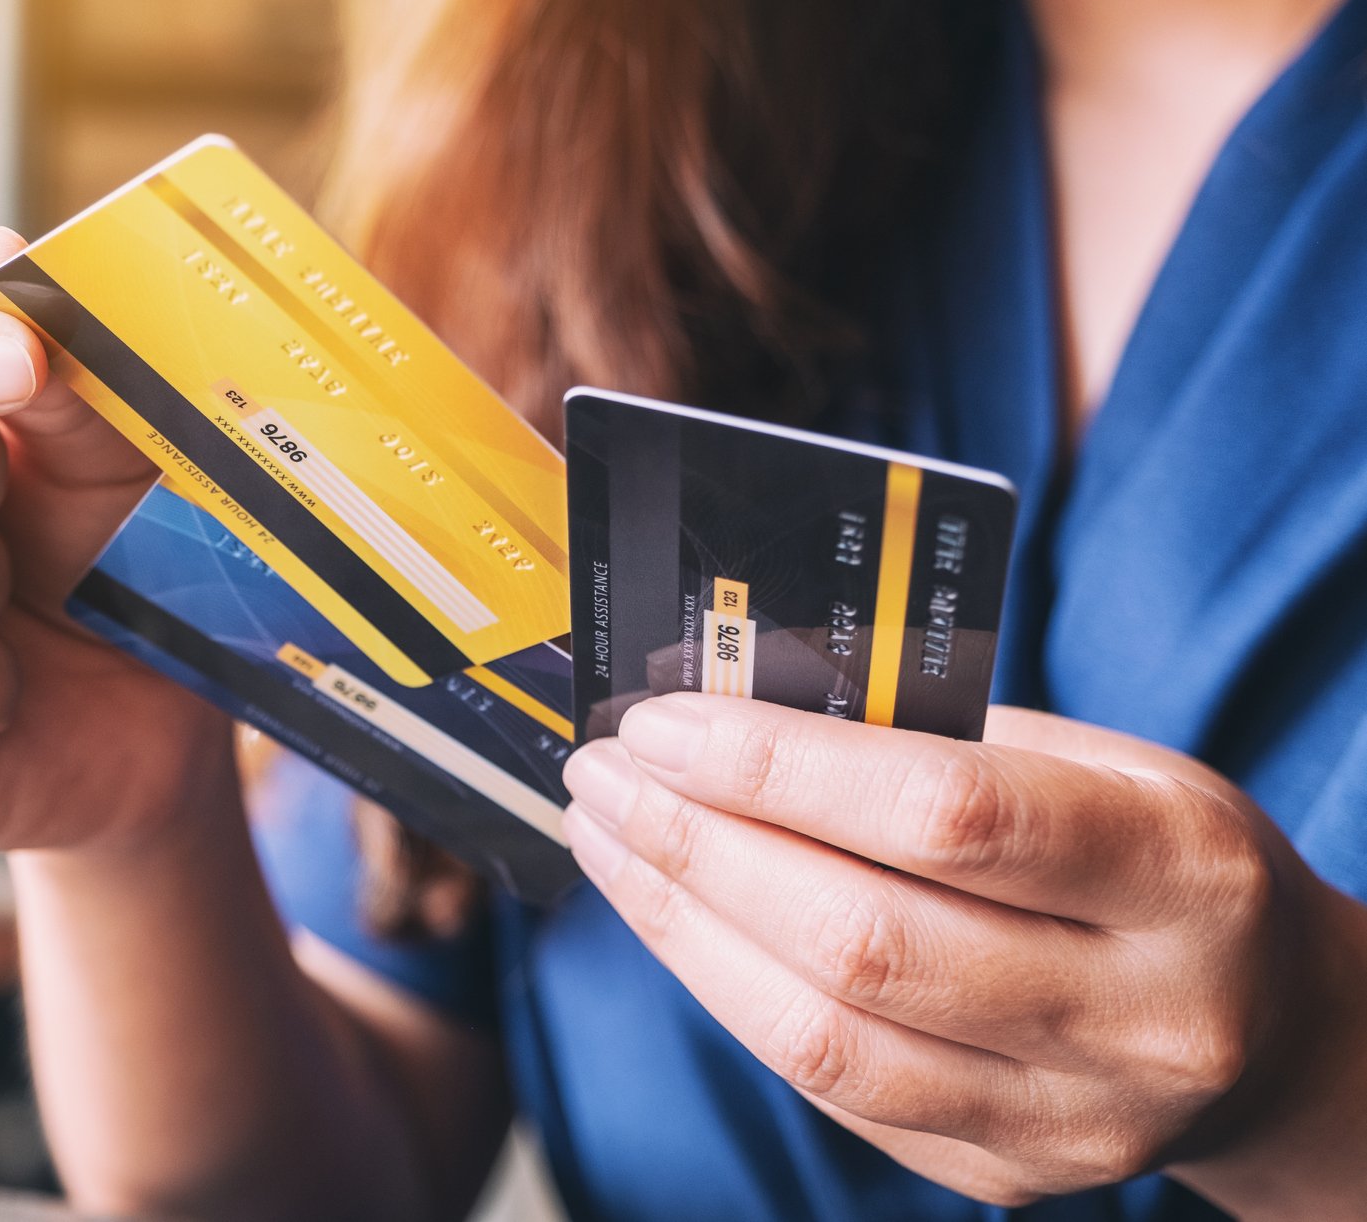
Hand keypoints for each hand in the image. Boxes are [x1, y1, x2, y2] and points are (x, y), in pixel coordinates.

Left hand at [561, 696, 1366, 1214]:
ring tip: (610, 839)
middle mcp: (1139, 1018)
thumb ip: (936, 734)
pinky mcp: (1002, 1175)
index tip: (662, 722)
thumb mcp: (1102, 759)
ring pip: (822, 1035)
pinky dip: (728, 989)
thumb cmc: (1157, 854)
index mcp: (1179, 876)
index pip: (946, 817)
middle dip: (697, 846)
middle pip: (860, 940)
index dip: (779, 767)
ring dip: (681, 926)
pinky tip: (675, 917)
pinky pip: (827, 1086)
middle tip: (604, 774)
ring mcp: (1070, 1119)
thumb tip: (734, 700)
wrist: (1270, 1026)